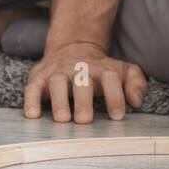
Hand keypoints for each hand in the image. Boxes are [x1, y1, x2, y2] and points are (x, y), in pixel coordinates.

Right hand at [23, 41, 147, 121]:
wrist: (72, 48)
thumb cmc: (101, 69)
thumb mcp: (122, 71)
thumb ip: (135, 83)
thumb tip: (137, 102)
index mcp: (102, 68)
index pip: (111, 79)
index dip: (115, 96)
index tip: (118, 116)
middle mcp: (79, 68)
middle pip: (82, 82)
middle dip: (83, 101)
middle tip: (85, 120)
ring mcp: (58, 72)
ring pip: (57, 83)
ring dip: (59, 101)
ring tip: (62, 119)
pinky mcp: (39, 77)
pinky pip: (33, 88)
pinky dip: (31, 101)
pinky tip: (32, 115)